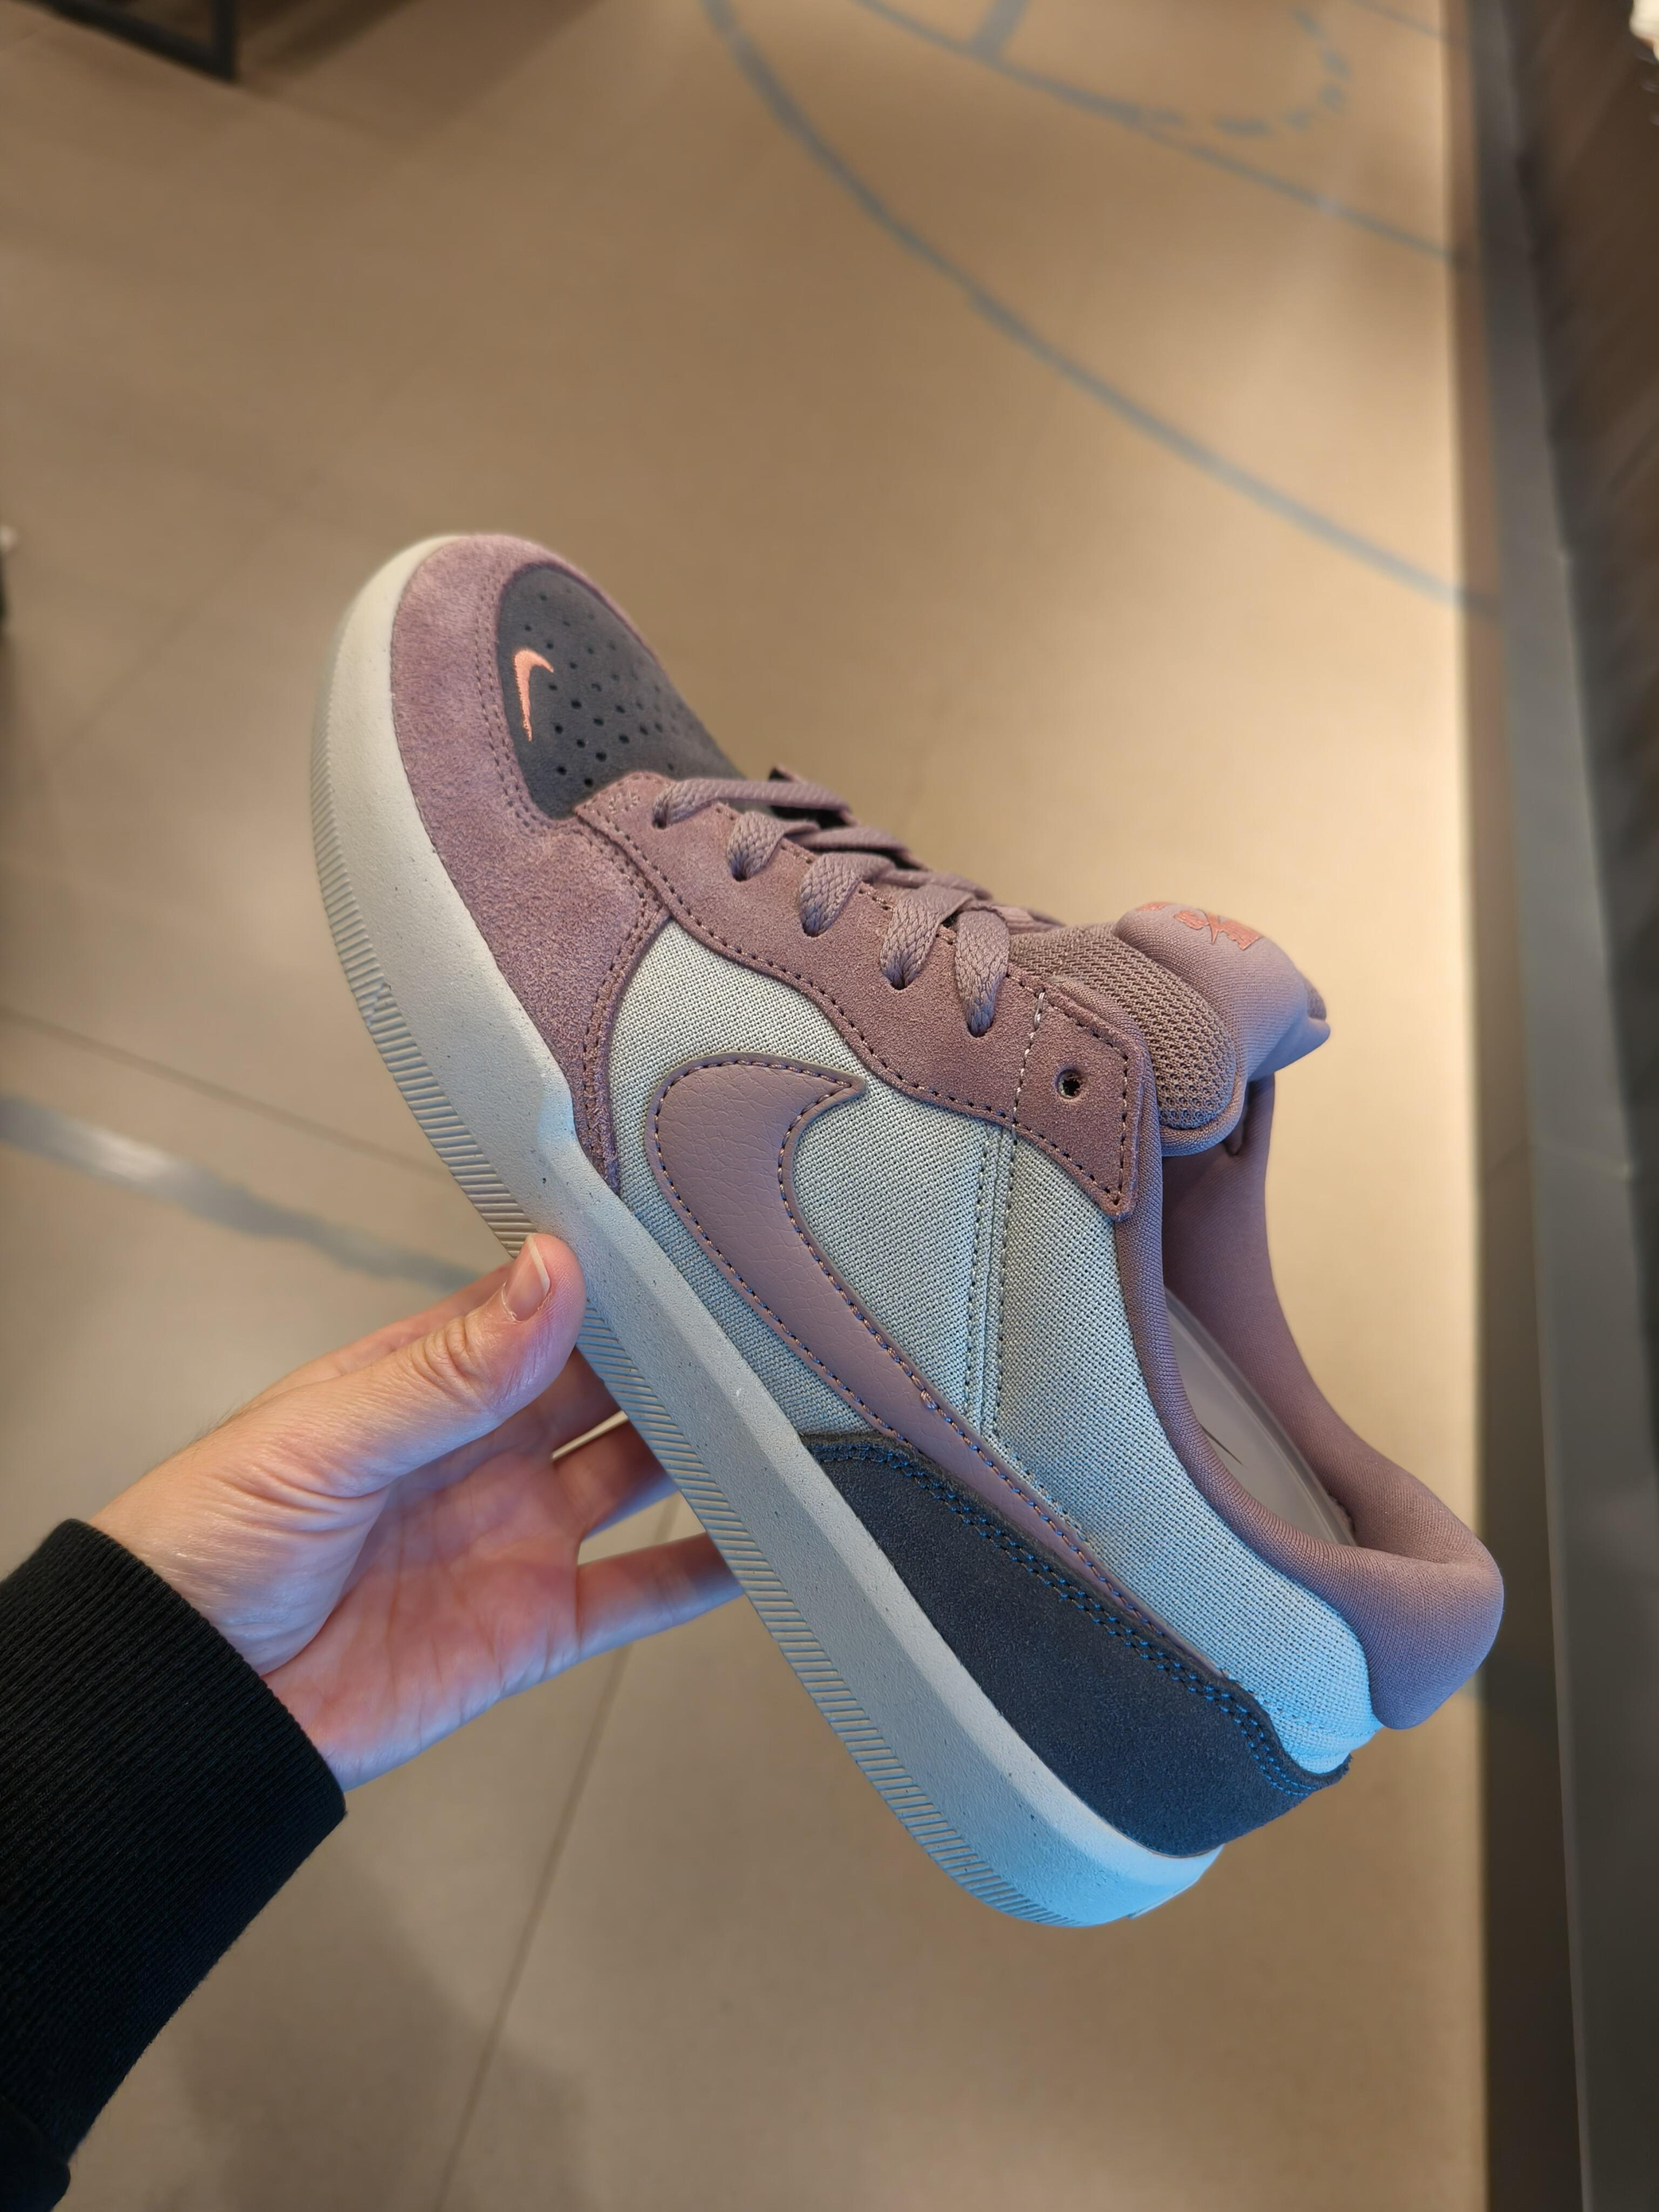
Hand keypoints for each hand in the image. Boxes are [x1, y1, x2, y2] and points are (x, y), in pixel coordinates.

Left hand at [93, 1238, 737, 1788]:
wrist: (177, 1706)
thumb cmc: (210, 1542)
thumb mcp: (326, 1437)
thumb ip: (449, 1368)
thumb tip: (553, 1269)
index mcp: (430, 1379)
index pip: (545, 1306)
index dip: (617, 1274)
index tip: (699, 1235)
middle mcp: (487, 1448)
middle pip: (610, 1385)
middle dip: (681, 1351)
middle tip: (777, 1313)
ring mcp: (517, 1535)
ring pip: (641, 1476)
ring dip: (710, 1448)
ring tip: (800, 1408)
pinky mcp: (533, 1628)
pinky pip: (638, 1594)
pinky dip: (707, 1571)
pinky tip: (775, 1541)